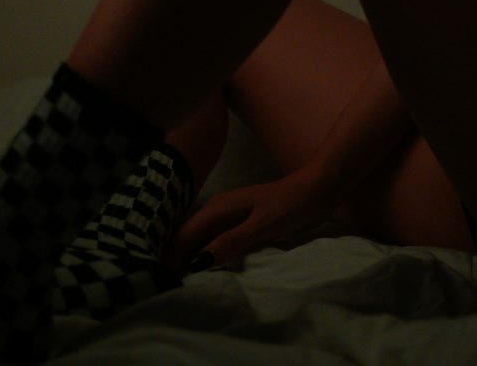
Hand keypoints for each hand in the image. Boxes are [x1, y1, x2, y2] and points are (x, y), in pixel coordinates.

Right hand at [169, 170, 337, 269]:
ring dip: (189, 258)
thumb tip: (196, 263)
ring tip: (180, 283)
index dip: (168, 257)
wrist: (317, 189)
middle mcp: (216, 211)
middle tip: (167, 286)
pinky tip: (205, 271)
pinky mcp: (239, 226)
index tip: (158, 281)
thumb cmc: (288, 204)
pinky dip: (206, 256)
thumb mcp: (259, 225)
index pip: (180, 236)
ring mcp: (227, 218)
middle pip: (185, 238)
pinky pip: (214, 243)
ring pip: (199, 240)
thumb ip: (229, 242)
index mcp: (216, 208)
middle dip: (174, 259)